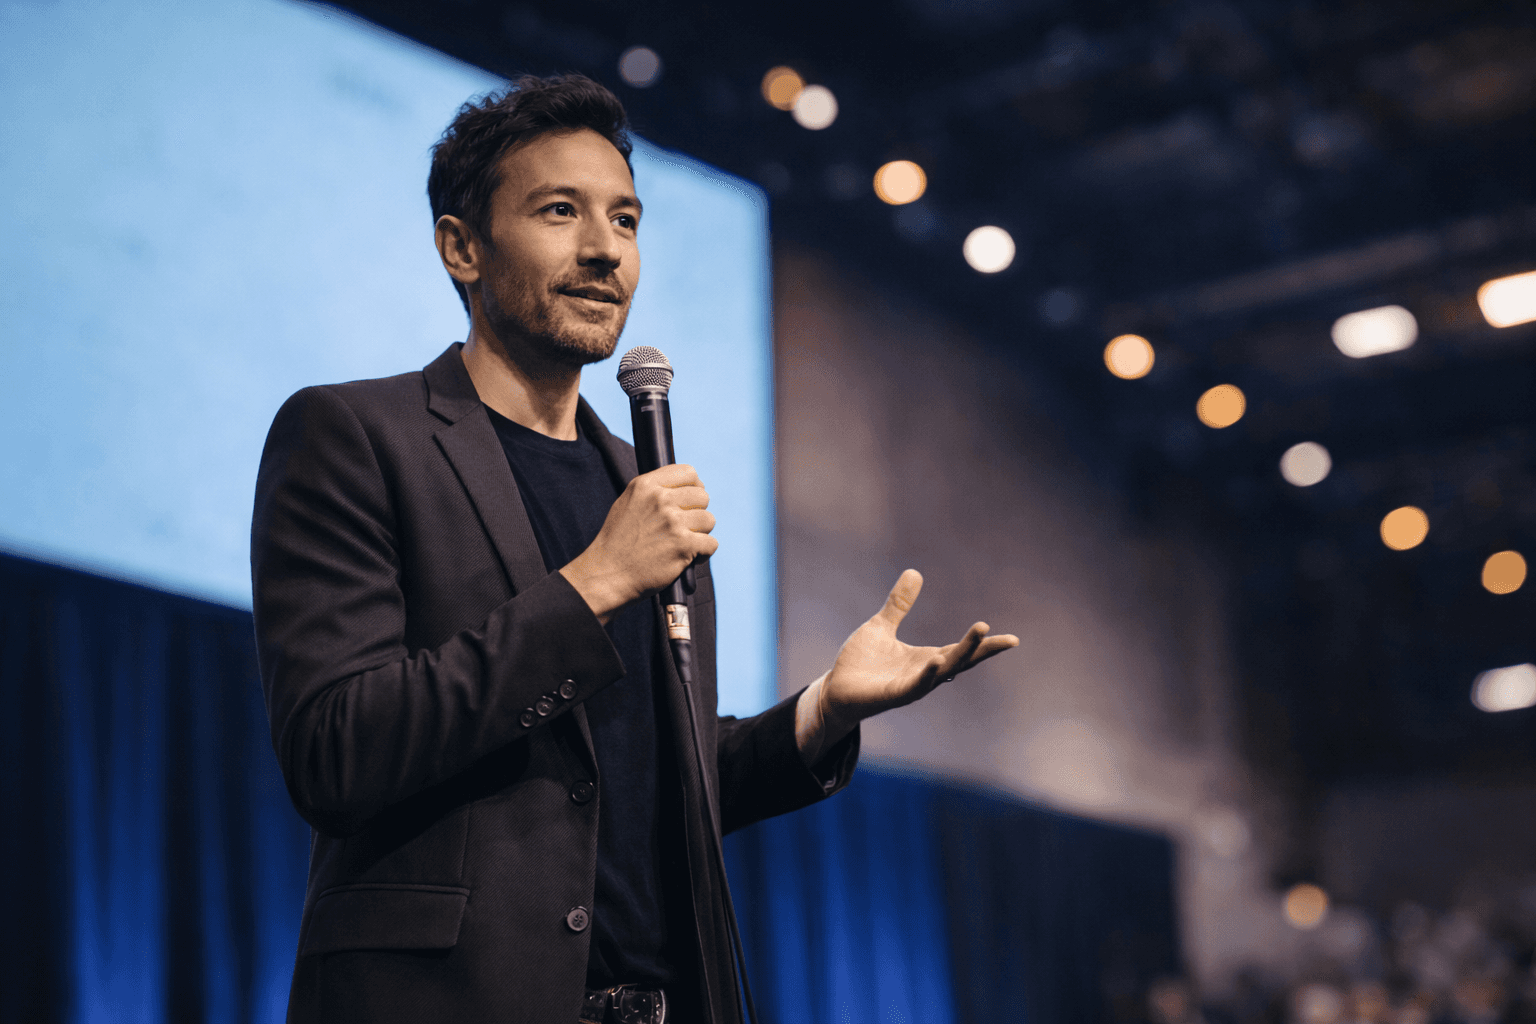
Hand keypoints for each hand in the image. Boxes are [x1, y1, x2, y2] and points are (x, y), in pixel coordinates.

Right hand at [559, 464, 715, 621]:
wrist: (607, 574)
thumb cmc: (617, 542)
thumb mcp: (628, 503)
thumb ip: (654, 491)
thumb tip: (685, 487)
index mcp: (646, 485)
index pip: (689, 473)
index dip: (693, 488)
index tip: (688, 503)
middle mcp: (660, 500)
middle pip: (702, 496)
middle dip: (696, 513)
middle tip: (683, 528)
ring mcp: (672, 522)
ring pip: (709, 520)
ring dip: (700, 533)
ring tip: (683, 543)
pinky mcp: (683, 545)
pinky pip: (711, 543)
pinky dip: (703, 553)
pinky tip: (688, 558)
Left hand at [797, 569, 1018, 762]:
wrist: (835, 690)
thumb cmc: (860, 663)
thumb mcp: (881, 626)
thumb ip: (899, 604)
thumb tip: (914, 571)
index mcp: (925, 658)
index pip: (961, 650)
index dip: (984, 644)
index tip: (1012, 639)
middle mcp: (924, 673)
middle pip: (961, 661)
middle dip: (982, 649)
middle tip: (1007, 638)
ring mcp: (911, 685)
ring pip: (944, 671)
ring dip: (962, 654)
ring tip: (981, 633)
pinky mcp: (894, 695)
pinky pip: (915, 686)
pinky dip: (928, 674)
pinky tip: (938, 661)